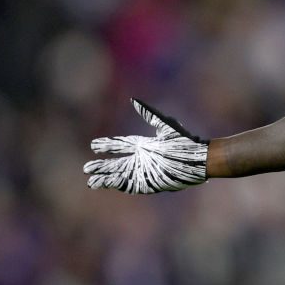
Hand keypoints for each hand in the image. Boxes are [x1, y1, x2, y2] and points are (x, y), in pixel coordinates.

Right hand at [84, 99, 207, 193]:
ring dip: (105, 178)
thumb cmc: (184, 142)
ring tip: (90, 181)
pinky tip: (105, 184)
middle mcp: (142, 159)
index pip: (120, 146)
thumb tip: (133, 99)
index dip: (107, 146)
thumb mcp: (165, 125)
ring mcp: (144, 172)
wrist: (197, 160)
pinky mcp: (149, 183)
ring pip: (119, 175)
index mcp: (144, 145)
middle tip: (86, 168)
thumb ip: (149, 113)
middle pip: (116, 163)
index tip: (94, 145)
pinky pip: (129, 185)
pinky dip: (117, 184)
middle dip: (101, 166)